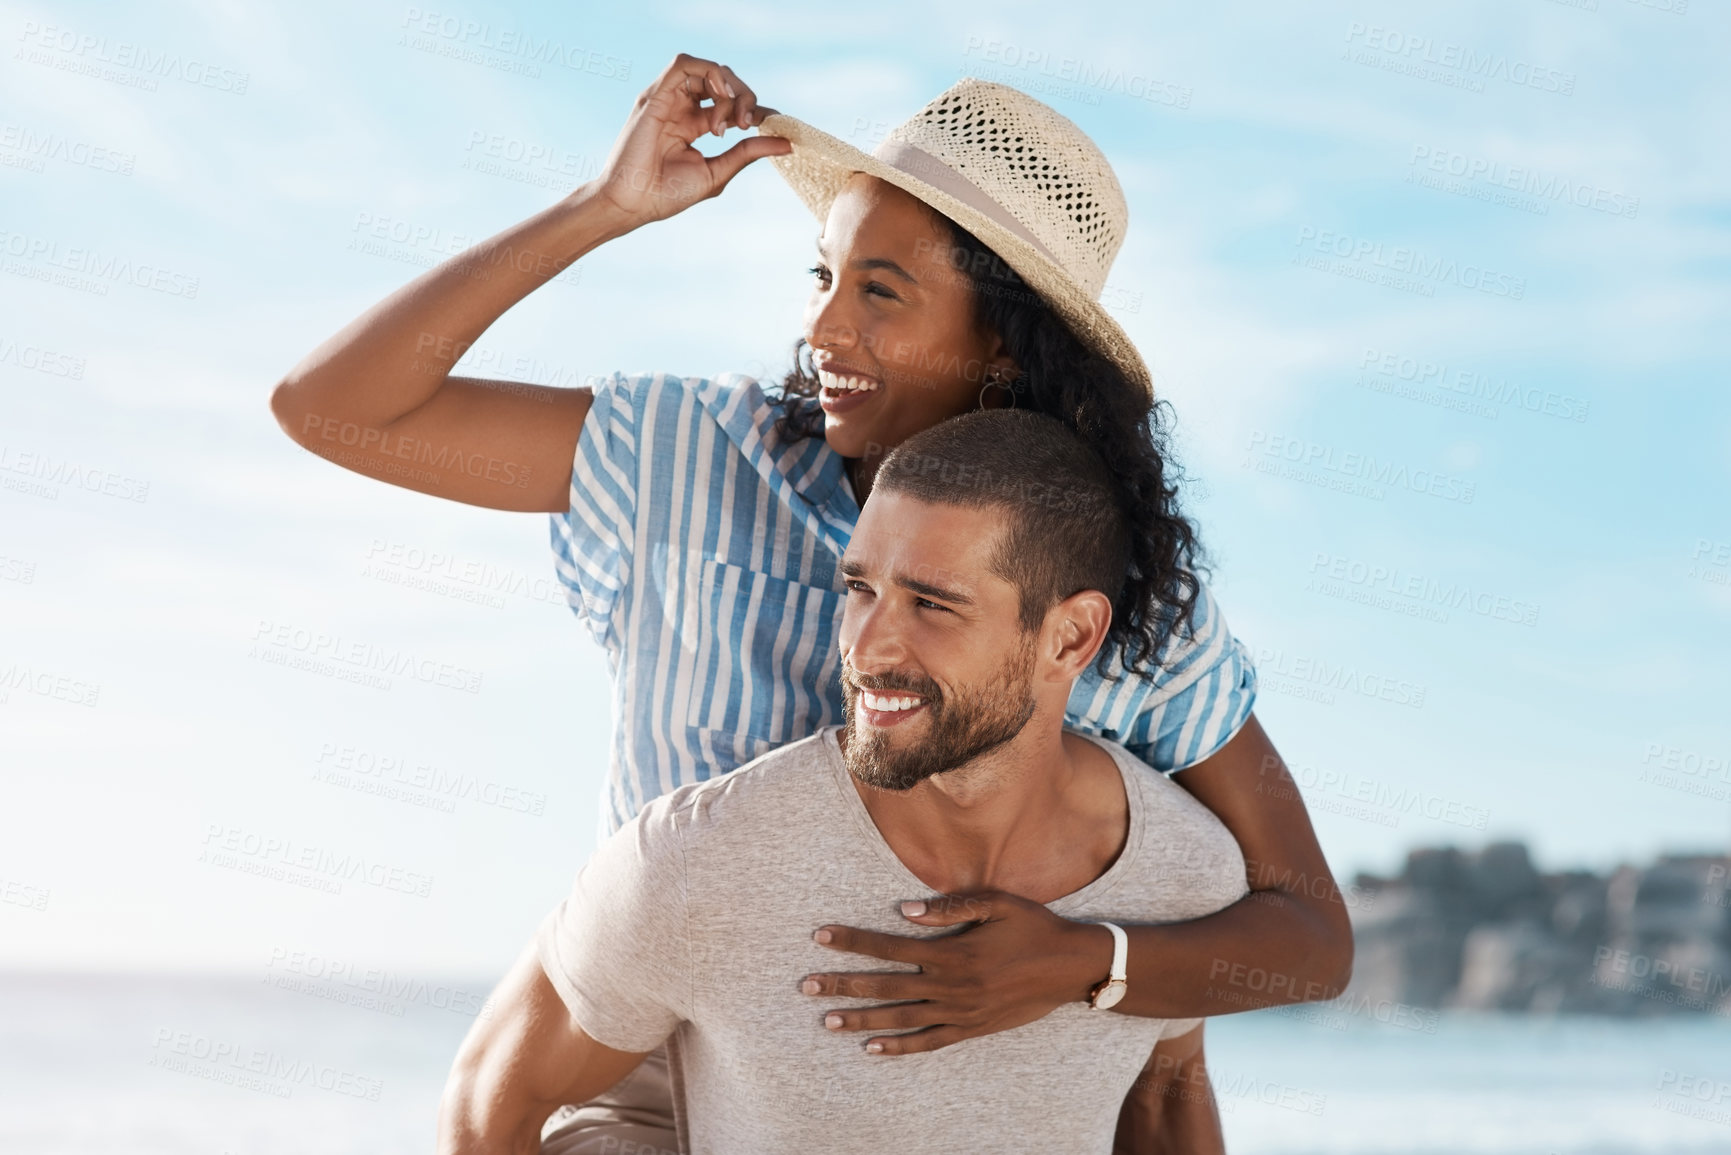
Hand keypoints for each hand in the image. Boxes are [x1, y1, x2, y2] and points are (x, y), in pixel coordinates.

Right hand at [590, 53, 789, 226]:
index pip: (731, 102)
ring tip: (732, 118)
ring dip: (729, 87)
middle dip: (745, 97)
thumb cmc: (668, 194)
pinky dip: (708, 72)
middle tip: (745, 125)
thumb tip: (787, 143)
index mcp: (695, 125)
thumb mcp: (717, 171)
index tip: (775, 123)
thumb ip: (747, 152)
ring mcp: (669, 100)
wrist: (634, 202)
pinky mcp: (655, 95)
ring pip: (708, 70)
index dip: (755, 108)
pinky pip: (683, 64)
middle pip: (724, 82)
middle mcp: (683, 108)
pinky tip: (720, 96)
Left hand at [799, 891, 1110, 1054]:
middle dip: (843, 984)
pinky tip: (872, 1049)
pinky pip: (929, 1043)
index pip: (890, 946)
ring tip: (826, 1019)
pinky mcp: (971, 1029)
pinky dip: (899, 1048)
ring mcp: (960, 1012)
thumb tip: (906, 910)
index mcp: (952, 951)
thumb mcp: (997, 903)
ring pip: (901, 1019)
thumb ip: (951, 906)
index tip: (820, 936)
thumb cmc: (1034, 927)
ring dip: (861, 1019)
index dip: (853, 941)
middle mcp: (951, 985)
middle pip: (885, 986)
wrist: (1072, 968)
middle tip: (806, 985)